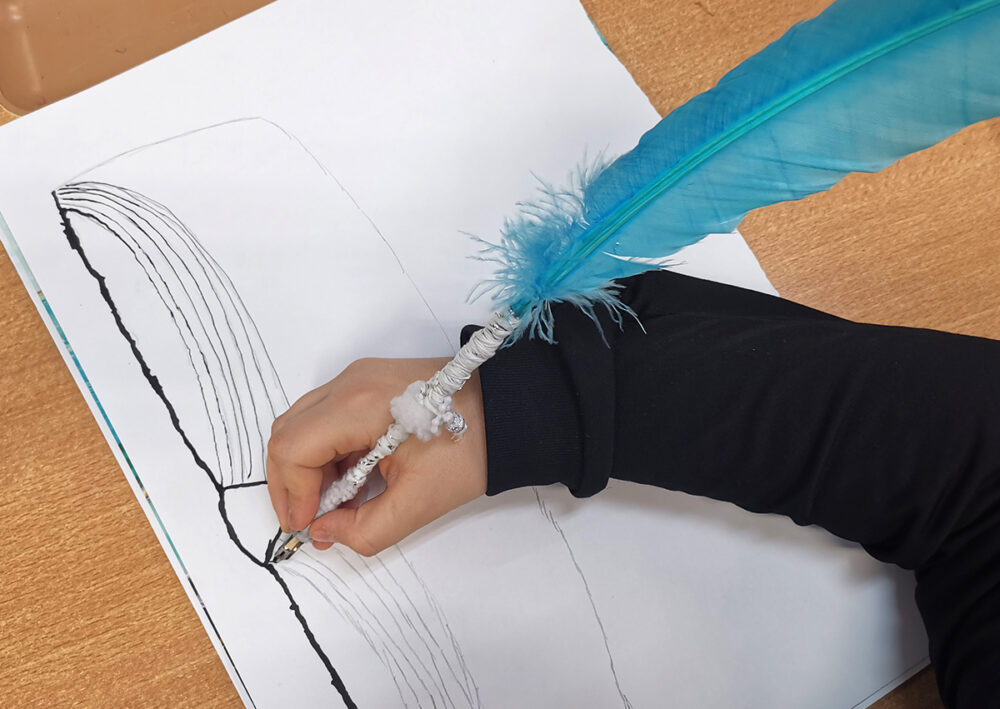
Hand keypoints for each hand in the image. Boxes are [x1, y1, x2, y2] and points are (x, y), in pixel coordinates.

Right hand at [266, 357, 487, 555]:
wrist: (506, 411)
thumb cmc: (469, 450)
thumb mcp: (418, 504)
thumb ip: (363, 530)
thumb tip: (323, 531)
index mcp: (359, 405)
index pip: (293, 449)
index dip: (292, 495)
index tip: (308, 527)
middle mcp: (350, 382)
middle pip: (287, 433)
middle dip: (290, 484)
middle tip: (310, 521)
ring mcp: (356, 378)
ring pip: (301, 424)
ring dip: (305, 469)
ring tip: (331, 505)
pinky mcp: (365, 383)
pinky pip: (323, 417)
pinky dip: (323, 452)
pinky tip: (346, 481)